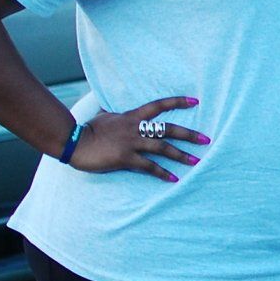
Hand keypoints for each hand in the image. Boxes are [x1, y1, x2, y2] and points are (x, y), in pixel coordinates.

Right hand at [70, 96, 208, 181]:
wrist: (73, 142)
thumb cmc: (88, 129)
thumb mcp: (104, 115)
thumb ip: (115, 111)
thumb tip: (112, 105)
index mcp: (132, 116)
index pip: (159, 105)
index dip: (177, 102)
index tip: (195, 101)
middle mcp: (135, 128)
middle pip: (168, 129)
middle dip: (189, 134)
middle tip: (206, 139)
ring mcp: (131, 143)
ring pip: (163, 148)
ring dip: (181, 156)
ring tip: (196, 161)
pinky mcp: (125, 159)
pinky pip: (149, 166)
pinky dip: (162, 173)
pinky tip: (174, 179)